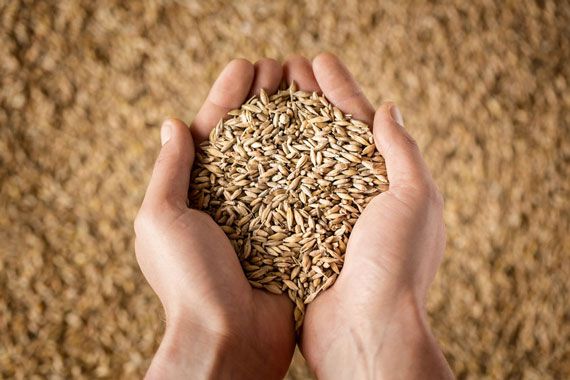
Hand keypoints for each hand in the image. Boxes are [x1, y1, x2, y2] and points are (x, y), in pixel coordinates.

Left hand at [134, 59, 294, 378]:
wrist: (229, 340)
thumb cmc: (188, 282)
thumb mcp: (160, 219)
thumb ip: (169, 171)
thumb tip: (172, 123)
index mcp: (193, 194)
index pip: (210, 133)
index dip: (226, 97)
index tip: (246, 66)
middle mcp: (228, 202)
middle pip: (248, 140)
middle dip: (262, 103)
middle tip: (282, 70)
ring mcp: (261, 216)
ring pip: (278, 159)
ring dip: (290, 123)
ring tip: (305, 89)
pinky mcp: (290, 233)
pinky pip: (302, 191)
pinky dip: (312, 162)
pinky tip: (326, 135)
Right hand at [286, 53, 453, 378]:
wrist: (366, 331)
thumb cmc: (397, 264)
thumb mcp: (415, 198)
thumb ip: (402, 150)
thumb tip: (388, 108)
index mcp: (384, 181)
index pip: (358, 122)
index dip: (339, 88)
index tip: (318, 60)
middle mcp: (351, 196)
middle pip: (324, 135)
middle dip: (305, 101)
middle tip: (283, 70)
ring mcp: (321, 215)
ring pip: (297, 161)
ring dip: (281, 127)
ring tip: (262, 96)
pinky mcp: (295, 237)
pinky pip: (277, 195)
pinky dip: (265, 169)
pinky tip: (247, 147)